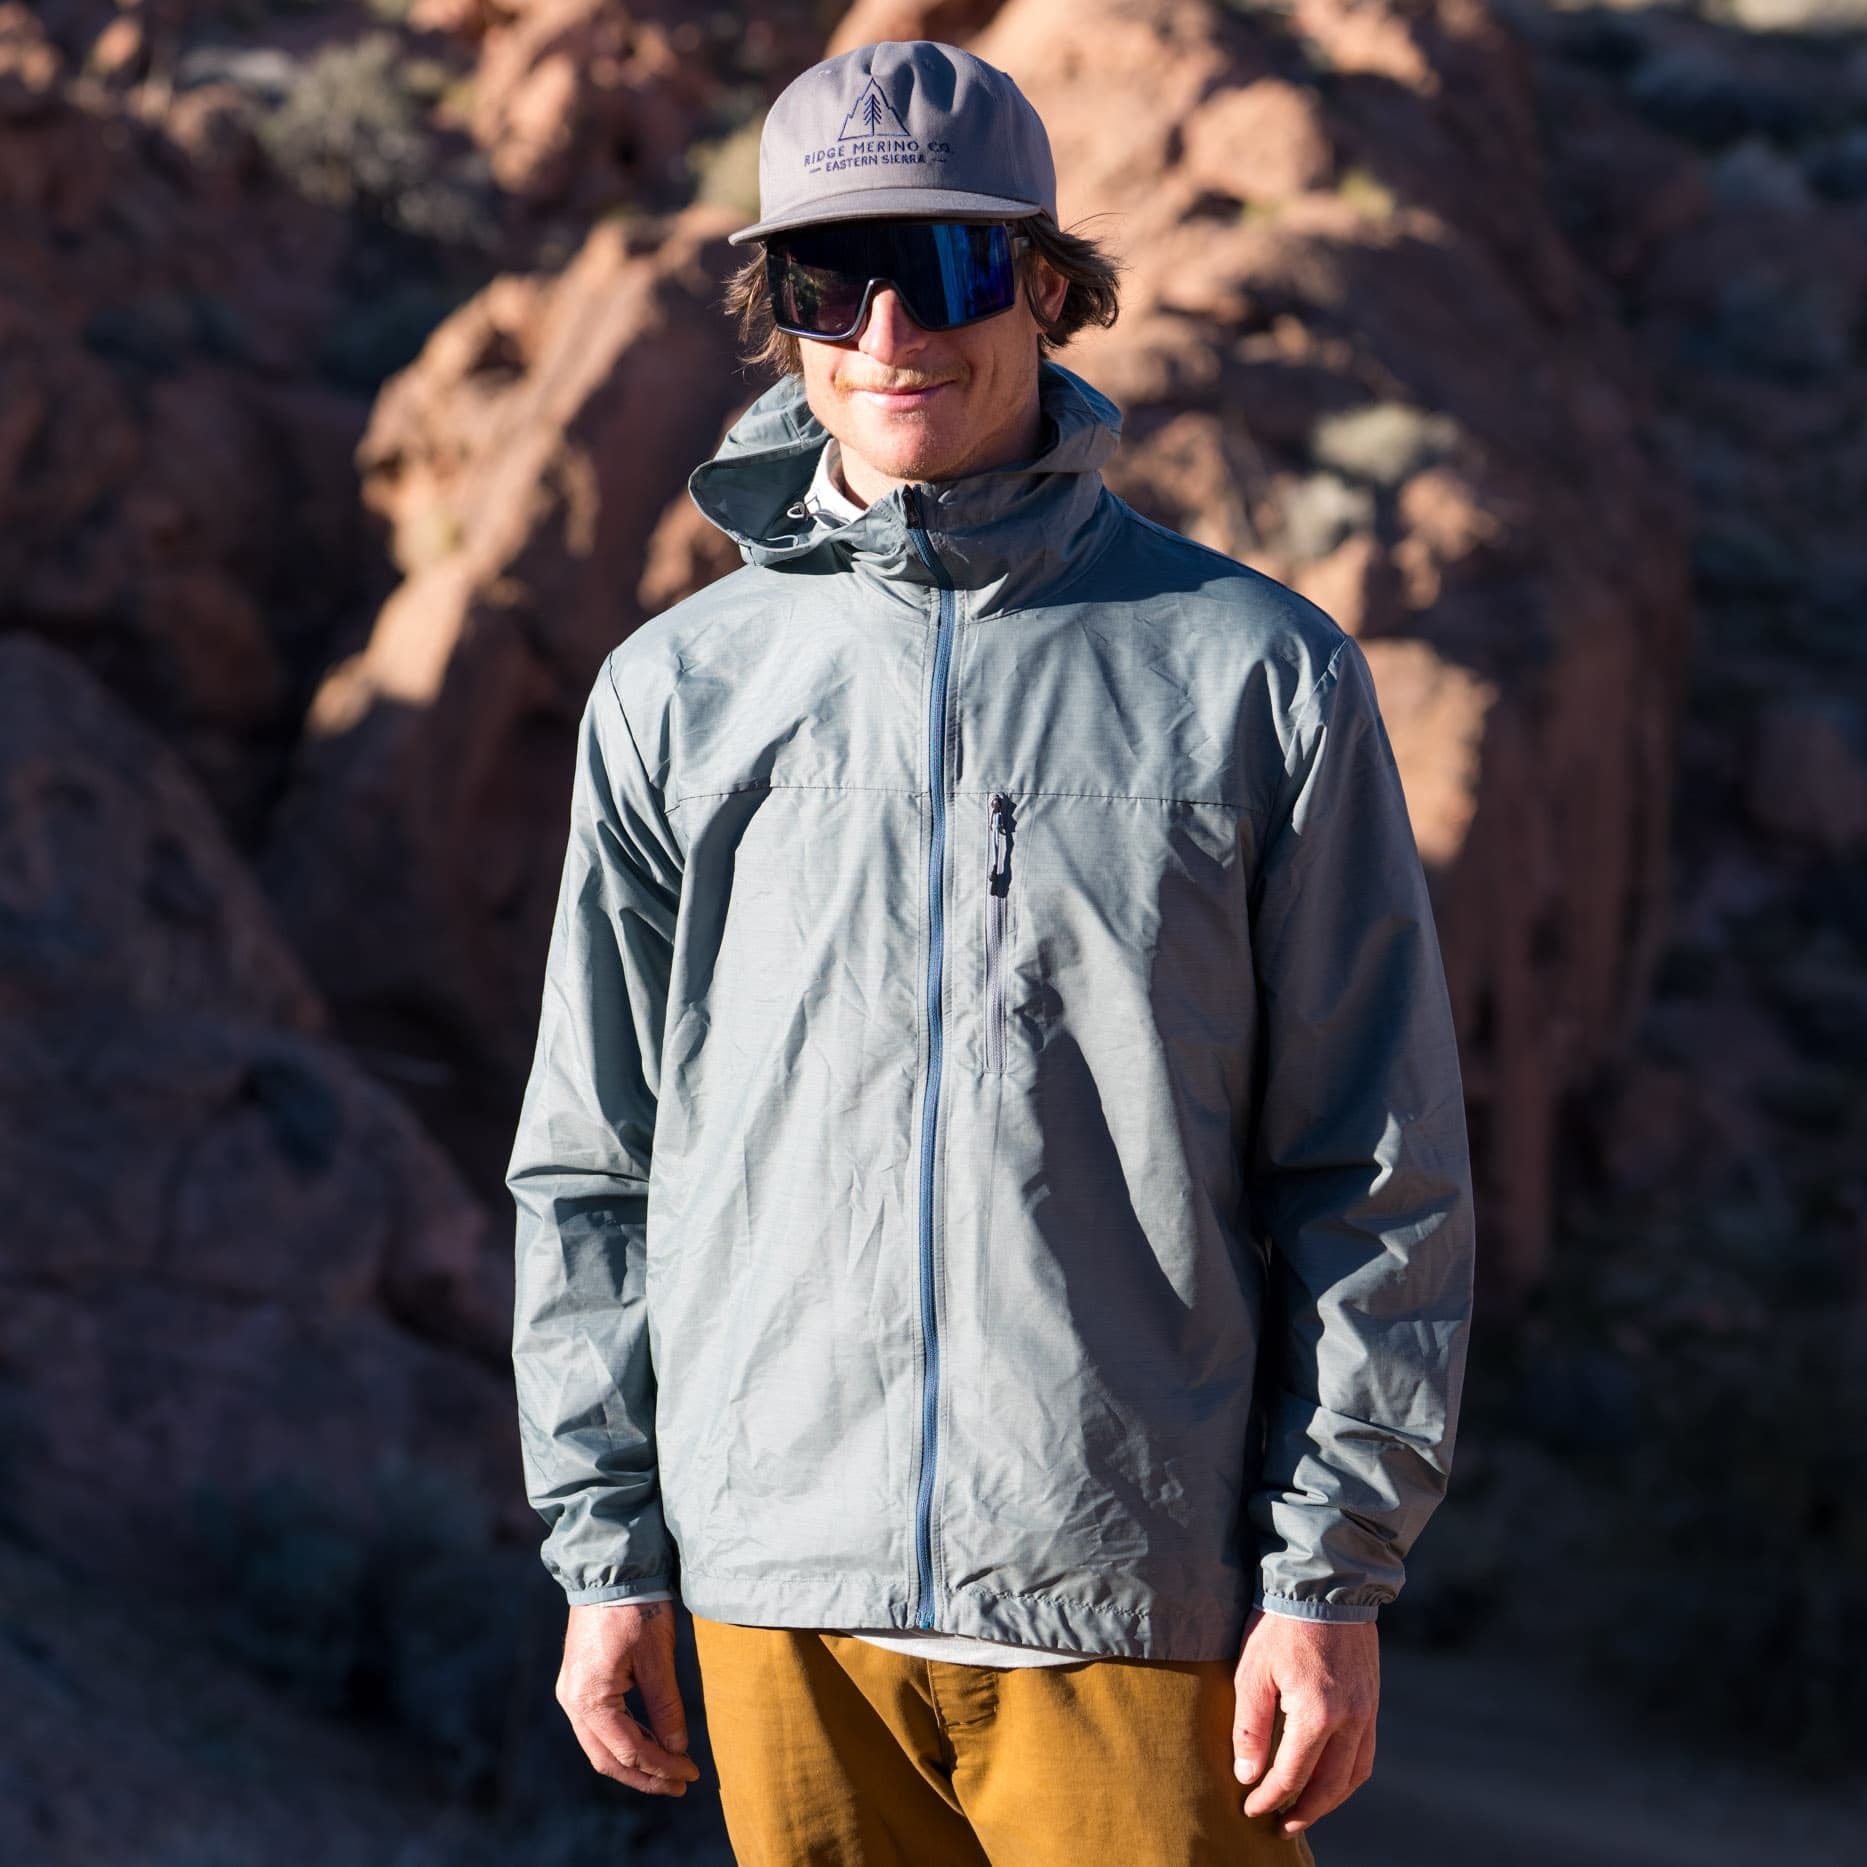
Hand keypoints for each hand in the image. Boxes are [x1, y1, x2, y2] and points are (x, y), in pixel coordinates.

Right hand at [556, 1600, 702, 1794]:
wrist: (611, 1570)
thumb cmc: (636, 1609)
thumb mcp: (657, 1658)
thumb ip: (665, 1707)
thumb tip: (677, 1749)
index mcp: (589, 1698)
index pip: (629, 1750)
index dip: (661, 1767)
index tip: (692, 1774)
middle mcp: (572, 1701)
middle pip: (607, 1758)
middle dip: (645, 1775)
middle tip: (680, 1784)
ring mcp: (571, 1691)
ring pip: (601, 1745)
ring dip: (634, 1760)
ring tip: (670, 1768)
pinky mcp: (578, 1681)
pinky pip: (599, 1726)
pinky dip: (624, 1739)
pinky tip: (650, 1742)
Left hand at [1231, 1607, 1378, 1837]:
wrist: (1325, 1583)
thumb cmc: (1280, 1624)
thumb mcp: (1252, 1671)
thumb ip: (1250, 1727)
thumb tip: (1247, 1777)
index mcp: (1316, 1715)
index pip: (1291, 1776)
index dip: (1269, 1798)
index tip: (1250, 1809)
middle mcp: (1350, 1721)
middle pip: (1328, 1786)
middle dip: (1303, 1811)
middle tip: (1280, 1826)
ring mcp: (1367, 1712)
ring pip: (1353, 1776)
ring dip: (1330, 1801)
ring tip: (1305, 1811)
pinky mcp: (1372, 1701)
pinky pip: (1366, 1754)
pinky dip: (1348, 1776)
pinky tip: (1330, 1779)